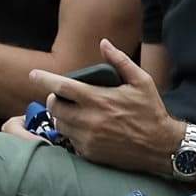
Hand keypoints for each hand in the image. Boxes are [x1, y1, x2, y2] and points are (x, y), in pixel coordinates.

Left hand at [26, 40, 182, 173]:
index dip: (44, 79)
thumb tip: (103, 43)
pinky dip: (72, 133)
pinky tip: (85, 129)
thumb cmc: (152, 111)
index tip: (33, 74)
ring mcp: (87, 138)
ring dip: (61, 117)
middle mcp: (89, 119)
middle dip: (54, 99)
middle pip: (54, 107)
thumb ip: (120, 61)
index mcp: (99, 99)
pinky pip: (69, 140)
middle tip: (63, 98)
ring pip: (59, 124)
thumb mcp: (142, 81)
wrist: (161, 147)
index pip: (61, 86)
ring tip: (72, 113)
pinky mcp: (89, 152)